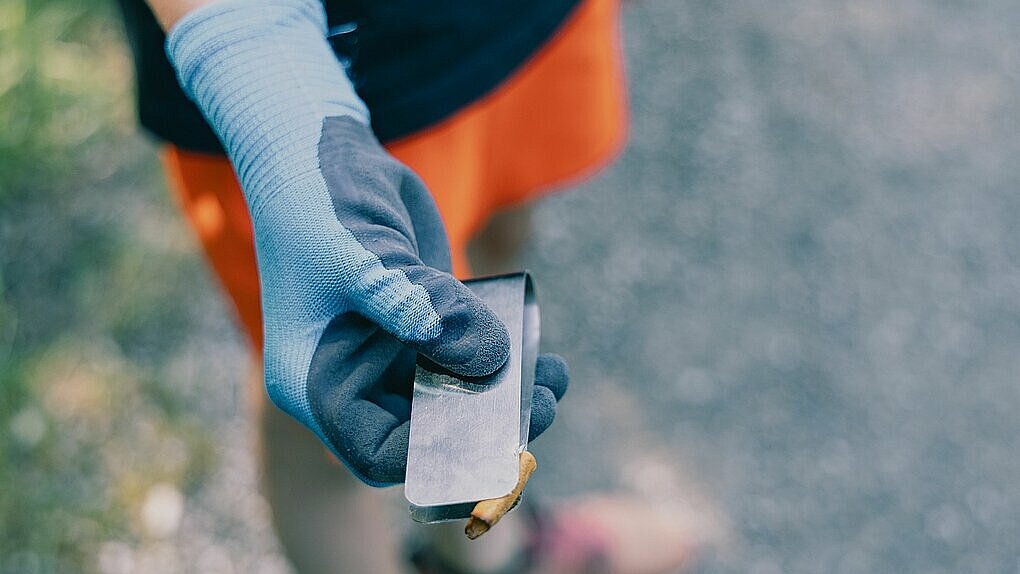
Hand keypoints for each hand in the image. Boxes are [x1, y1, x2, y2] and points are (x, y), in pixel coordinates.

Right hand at [166, 0, 567, 484]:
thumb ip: (422, 310)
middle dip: (483, 428)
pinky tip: (542, 351)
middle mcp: (352, 376)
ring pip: (452, 396)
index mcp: (318, 381)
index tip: (494, 438)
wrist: (321, 149)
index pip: (378, 452)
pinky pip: (465, 353)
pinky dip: (502, 357)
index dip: (435, 456)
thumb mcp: (363, 259)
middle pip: (424, 430)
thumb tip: (492, 361)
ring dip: (503, 396)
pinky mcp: (420, 321)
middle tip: (540, 409)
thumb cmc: (319, 202)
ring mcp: (387, 350)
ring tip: (552, 381)